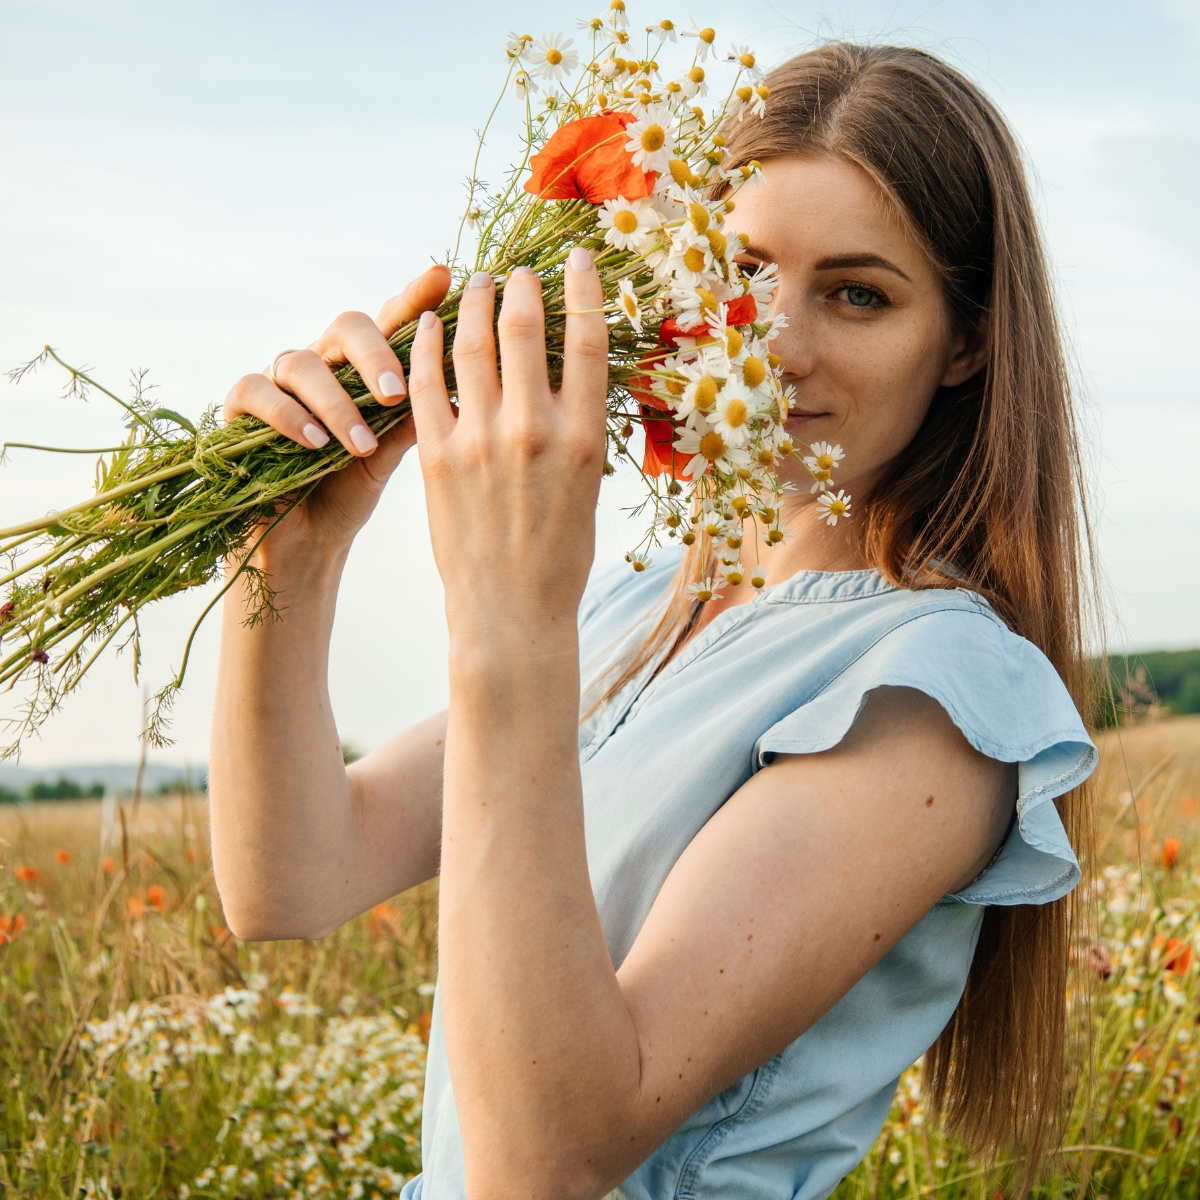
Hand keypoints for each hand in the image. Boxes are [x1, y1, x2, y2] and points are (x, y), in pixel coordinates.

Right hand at [224, 265, 451, 558]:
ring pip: (303, 363)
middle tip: (395, 393)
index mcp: (362, 368)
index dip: (414, 298)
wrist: (304, 544)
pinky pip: (258, 390)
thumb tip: (460, 392)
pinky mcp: (241, 408)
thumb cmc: (349, 494)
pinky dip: (288, 416)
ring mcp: (279, 381)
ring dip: (336, 405)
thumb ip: (414, 421)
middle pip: (347, 326)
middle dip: (374, 354)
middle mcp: (322, 363)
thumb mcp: (390, 457)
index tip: (444, 278)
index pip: (391, 323)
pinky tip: (315, 444)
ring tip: (362, 446)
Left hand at [407, 251, 607, 643]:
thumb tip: (564, 373)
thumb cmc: (560, 556)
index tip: (577, 258)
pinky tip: (426, 327)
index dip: (583, 289)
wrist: (510, 611)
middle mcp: (534, 430)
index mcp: (584, 438)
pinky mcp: (435, 457)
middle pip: (524, 328)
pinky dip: (425, 347)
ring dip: (472, 305)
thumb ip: (576, 427)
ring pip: (471, 345)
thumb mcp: (588, 487)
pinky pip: (426, 384)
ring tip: (474, 284)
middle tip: (517, 270)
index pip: (586, 340)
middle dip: (520, 286)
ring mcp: (480, 441)